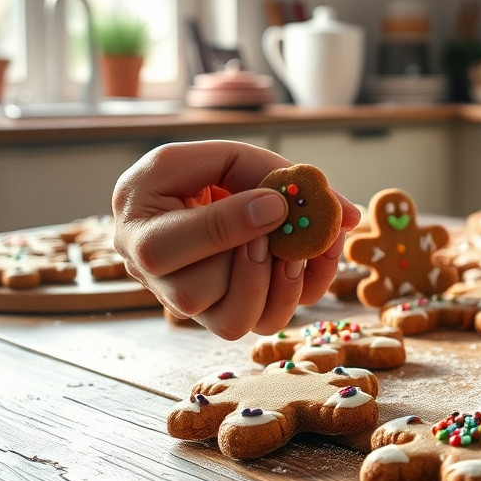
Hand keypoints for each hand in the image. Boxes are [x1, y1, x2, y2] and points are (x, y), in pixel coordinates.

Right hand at [113, 141, 359, 339]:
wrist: (195, 194)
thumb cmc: (206, 172)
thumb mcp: (226, 157)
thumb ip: (276, 175)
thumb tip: (346, 214)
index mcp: (134, 225)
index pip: (166, 247)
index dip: (226, 228)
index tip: (276, 205)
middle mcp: (150, 274)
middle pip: (194, 296)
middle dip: (250, 264)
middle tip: (282, 231)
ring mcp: (187, 301)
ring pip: (231, 322)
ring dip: (275, 285)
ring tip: (294, 250)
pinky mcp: (223, 312)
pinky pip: (262, 322)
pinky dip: (295, 292)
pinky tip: (309, 260)